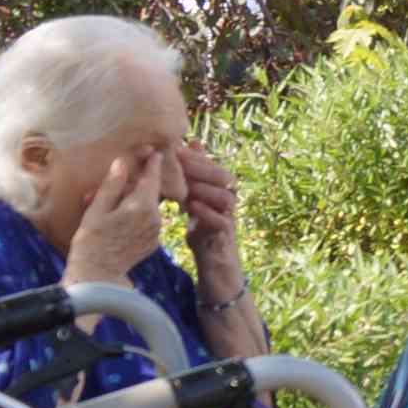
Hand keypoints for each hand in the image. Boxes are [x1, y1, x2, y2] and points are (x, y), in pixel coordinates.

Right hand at [64, 152, 172, 287]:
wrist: (97, 274)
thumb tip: (122, 164)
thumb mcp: (97, 209)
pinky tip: (117, 220)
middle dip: (134, 186)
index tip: (155, 152)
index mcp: (142, 206)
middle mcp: (156, 218)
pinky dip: (135, 216)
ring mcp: (157, 231)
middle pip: (149, 193)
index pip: (151, 179)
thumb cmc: (91, 240)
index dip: (152, 165)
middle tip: (116, 182)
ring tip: (108, 205)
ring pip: (147, 208)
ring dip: (133, 202)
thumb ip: (112, 186)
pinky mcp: (153, 242)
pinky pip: (147, 222)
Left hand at [174, 143, 244, 272]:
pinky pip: (222, 220)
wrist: (214, 261)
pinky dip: (207, 212)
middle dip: (200, 168)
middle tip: (178, 162)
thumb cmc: (203, 228)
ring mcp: (230, 216)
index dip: (197, 157)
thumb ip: (194, 177)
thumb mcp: (195, 199)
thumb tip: (191, 146)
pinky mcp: (227, 234)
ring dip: (204, 189)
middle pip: (223, 177)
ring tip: (185, 185)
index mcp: (223, 189)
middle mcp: (230, 199)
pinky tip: (192, 206)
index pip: (214, 166)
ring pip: (225, 196)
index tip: (176, 149)